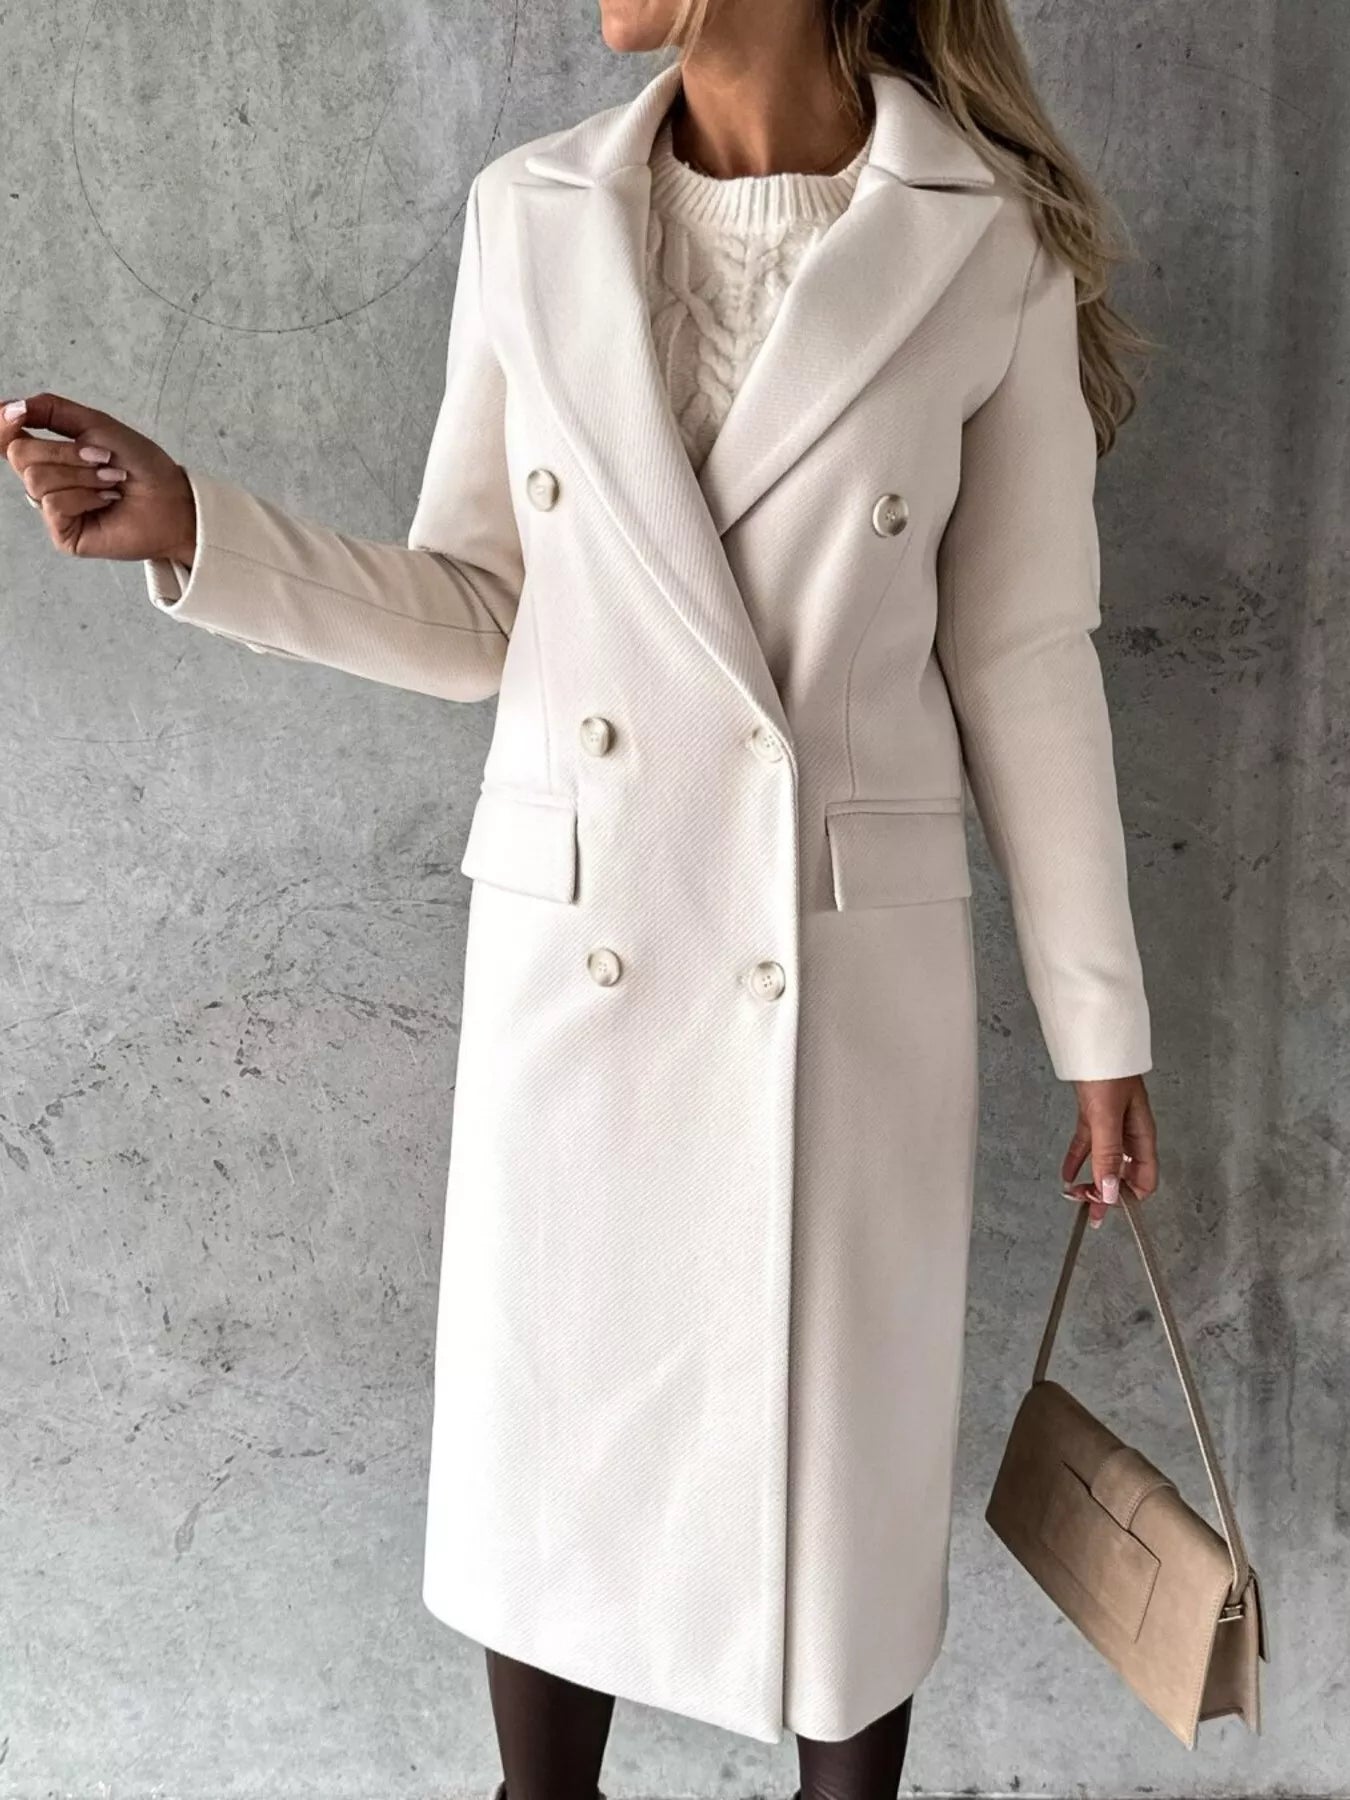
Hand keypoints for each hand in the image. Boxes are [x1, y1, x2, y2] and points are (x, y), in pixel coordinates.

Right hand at [2, 392, 196, 563]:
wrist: (171, 498)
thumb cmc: (139, 464)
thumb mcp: (95, 424)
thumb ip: (50, 411)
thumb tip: (9, 406)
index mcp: (49, 454)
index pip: (7, 439)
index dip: (3, 425)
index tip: (15, 414)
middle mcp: (46, 482)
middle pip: (21, 455)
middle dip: (65, 452)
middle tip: (102, 458)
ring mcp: (53, 510)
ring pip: (38, 480)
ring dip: (82, 475)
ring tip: (112, 481)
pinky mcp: (64, 534)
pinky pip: (54, 505)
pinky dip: (85, 497)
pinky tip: (108, 501)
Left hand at [1060, 1073, 1157, 1228]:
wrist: (1094, 1037)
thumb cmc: (1109, 1069)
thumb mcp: (1107, 1116)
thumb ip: (1108, 1154)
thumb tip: (1110, 1192)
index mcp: (1142, 1134)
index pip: (1144, 1179)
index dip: (1126, 1197)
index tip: (1104, 1206)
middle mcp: (1130, 1132)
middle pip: (1124, 1173)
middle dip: (1107, 1193)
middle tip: (1085, 1207)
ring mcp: (1111, 1123)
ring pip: (1104, 1161)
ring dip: (1091, 1180)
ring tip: (1074, 1196)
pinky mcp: (1094, 1114)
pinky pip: (1087, 1144)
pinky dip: (1077, 1160)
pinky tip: (1067, 1173)